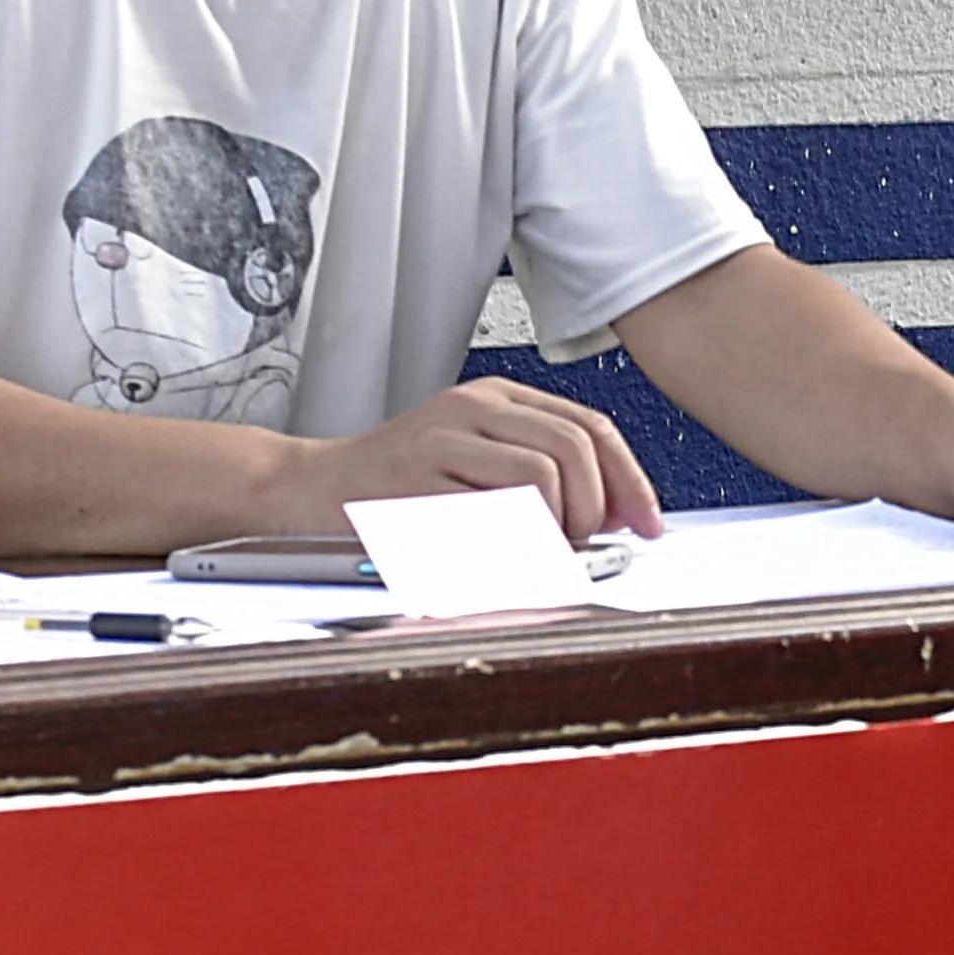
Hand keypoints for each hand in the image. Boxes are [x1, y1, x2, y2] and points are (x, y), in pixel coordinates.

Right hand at [295, 373, 663, 538]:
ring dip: (558, 523)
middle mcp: (473, 408)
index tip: (647, 523)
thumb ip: (542, 477)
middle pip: (576, 446)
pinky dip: (516, 538)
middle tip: (582, 543)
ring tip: (539, 549)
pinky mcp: (416, 475)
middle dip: (598, 505)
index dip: (630, 478)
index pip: (590, 426)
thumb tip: (617, 513)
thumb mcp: (475, 465)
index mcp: (496, 401)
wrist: (306, 490)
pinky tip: (506, 554)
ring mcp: (443, 437)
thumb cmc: (394, 487)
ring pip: (543, 472)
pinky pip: (492, 506)